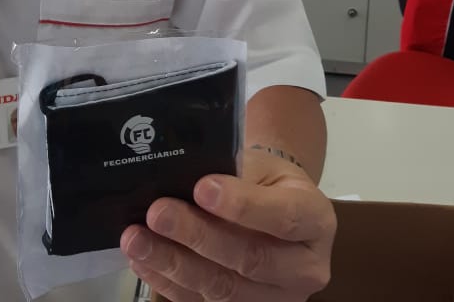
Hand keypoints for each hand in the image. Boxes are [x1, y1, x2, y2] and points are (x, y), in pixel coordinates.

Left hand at [121, 149, 334, 301]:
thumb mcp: (261, 165)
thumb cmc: (265, 179)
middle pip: (250, 259)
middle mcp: (305, 268)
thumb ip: (232, 175)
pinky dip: (168, 283)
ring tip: (137, 240)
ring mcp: (277, 298)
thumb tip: (183, 181)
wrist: (275, 204)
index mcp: (315, 220)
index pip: (283, 217)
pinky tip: (144, 261)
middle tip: (158, 213)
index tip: (202, 188)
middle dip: (197, 236)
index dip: (241, 206)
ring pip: (224, 289)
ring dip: (174, 264)